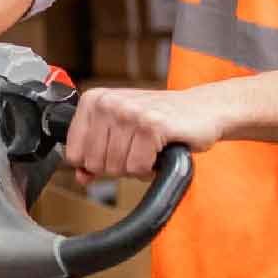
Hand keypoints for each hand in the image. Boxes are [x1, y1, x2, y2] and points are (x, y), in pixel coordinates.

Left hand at [63, 86, 221, 181]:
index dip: (96, 163)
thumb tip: (81, 176)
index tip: (116, 150)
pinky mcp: (152, 125)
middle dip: (118, 166)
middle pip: (95, 164)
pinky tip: (159, 151)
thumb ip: (96, 152)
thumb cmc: (159, 120)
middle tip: (137, 149)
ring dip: (137, 167)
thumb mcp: (121, 132)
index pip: (74, 154)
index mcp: (94, 100)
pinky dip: (150, 168)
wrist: (202, 109)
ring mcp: (130, 113)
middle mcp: (108, 103)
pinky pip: (138, 168)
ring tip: (149, 148)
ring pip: (116, 168)